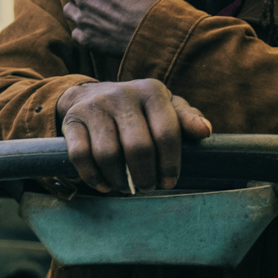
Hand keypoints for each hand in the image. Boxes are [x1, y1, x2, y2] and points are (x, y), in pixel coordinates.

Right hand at [55, 79, 213, 193]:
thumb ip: (185, 119)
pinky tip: (104, 185)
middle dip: (145, 175)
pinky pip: (81, 156)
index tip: (169, 182)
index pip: (167, 132)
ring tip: (125, 187)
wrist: (90, 96)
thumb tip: (205, 132)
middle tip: (147, 187)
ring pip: (108, 154)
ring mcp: (95, 106)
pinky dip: (93, 177)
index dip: (170, 163)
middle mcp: (122, 94)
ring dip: (119, 179)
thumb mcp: (164, 108)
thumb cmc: (137, 109)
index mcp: (152, 91)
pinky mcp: (72, 120)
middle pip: (138, 146)